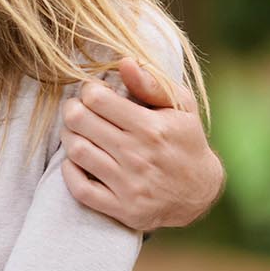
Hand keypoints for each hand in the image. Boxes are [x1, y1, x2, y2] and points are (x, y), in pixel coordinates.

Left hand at [60, 57, 222, 230]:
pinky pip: (80, 189)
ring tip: (77, 132)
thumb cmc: (185, 141)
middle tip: (77, 109)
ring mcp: (129, 185)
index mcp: (152, 128)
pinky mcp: (122, 209)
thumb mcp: (181, 108)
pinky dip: (70, 172)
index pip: (98, 99)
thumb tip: (124, 61)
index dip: (88, 90)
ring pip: (77, 152)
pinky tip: (77, 161)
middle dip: (72, 109)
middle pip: (80, 121)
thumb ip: (151, 84)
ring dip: (68, 137)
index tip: (93, 93)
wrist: (200, 193)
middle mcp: (139, 156)